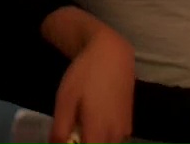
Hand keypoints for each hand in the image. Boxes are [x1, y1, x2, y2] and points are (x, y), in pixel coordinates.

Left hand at [50, 29, 134, 143]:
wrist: (113, 54)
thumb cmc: (85, 75)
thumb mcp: (65, 100)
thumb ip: (60, 130)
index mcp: (98, 133)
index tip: (66, 140)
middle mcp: (115, 136)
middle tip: (72, 132)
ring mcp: (125, 129)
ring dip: (95, 141)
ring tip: (81, 125)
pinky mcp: (129, 122)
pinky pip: (115, 139)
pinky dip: (104, 137)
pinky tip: (94, 120)